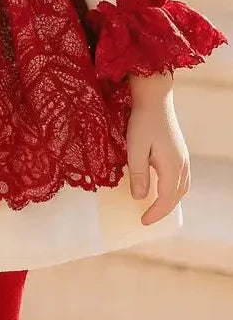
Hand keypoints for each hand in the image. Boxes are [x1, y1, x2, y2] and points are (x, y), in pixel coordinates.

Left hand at [126, 88, 189, 224]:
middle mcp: (182, 165)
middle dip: (163, 209)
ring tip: (155, 206)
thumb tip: (140, 197)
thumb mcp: (135, 148)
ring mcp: (183, 157)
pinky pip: (181, 178)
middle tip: (147, 217)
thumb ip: (138, 173)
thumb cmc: (143, 121)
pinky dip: (173, 188)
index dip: (155, 213)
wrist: (155, 98)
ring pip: (181, 187)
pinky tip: (162, 186)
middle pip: (176, 196)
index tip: (142, 222)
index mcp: (172, 167)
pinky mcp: (180, 151)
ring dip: (170, 200)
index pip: (166, 199)